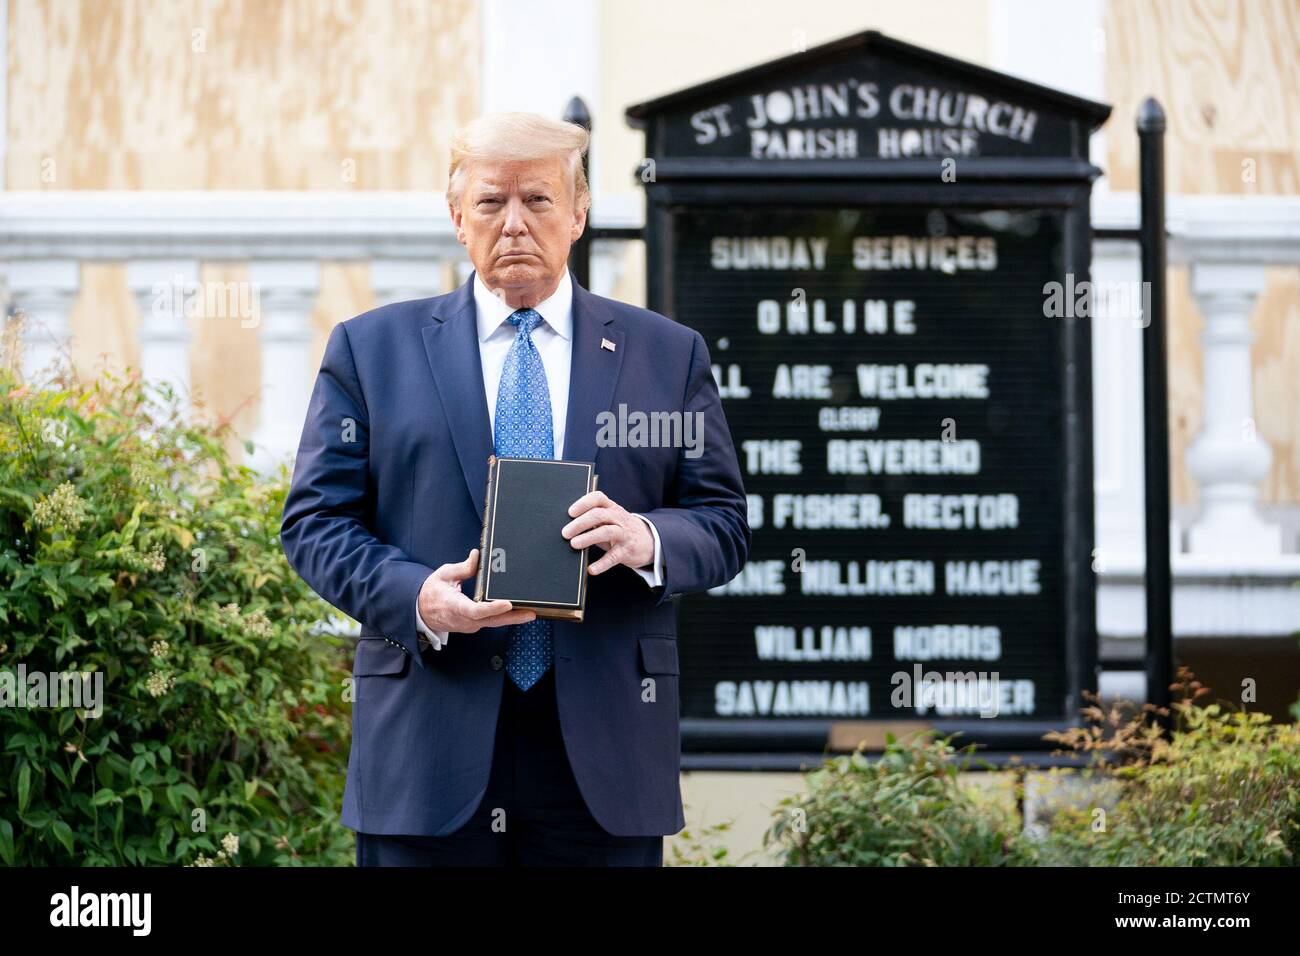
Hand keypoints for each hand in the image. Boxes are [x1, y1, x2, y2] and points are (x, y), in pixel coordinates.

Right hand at [417, 549, 536, 633]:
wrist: (421, 611)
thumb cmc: (432, 592)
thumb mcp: (444, 574)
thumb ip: (463, 567)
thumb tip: (478, 555)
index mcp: (454, 606)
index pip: (476, 610)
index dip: (493, 608)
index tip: (507, 603)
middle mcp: (464, 620)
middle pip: (491, 620)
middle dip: (512, 617)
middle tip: (531, 612)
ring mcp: (470, 625)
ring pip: (493, 623)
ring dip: (512, 618)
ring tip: (531, 611)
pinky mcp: (474, 625)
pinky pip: (491, 622)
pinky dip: (504, 617)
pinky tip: (518, 611)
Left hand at [562, 491, 654, 575]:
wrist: (649, 541)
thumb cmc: (619, 529)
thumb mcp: (609, 519)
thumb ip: (592, 520)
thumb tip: (567, 527)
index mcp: (611, 507)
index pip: (598, 498)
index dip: (584, 503)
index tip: (571, 512)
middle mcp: (618, 518)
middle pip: (599, 515)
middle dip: (580, 523)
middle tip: (565, 533)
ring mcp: (624, 534)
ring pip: (606, 532)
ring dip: (588, 537)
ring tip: (574, 544)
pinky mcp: (627, 551)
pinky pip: (613, 557)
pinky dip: (602, 563)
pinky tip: (591, 569)